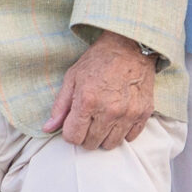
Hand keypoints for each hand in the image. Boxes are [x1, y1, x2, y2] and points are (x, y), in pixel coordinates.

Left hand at [41, 31, 155, 150]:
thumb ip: (60, 106)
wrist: (130, 46)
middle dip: (85, 135)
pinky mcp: (144, 113)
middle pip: (91, 144)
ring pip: (110, 145)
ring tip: (103, 119)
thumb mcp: (72, 78)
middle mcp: (109, 111)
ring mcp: (129, 114)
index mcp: (88, 101)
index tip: (73, 122)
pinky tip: (118, 118)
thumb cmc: (98, 60)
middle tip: (88, 119)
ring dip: (103, 136)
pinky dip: (122, 132)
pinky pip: (130, 138)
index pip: (73, 138)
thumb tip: (47, 128)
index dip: (70, 132)